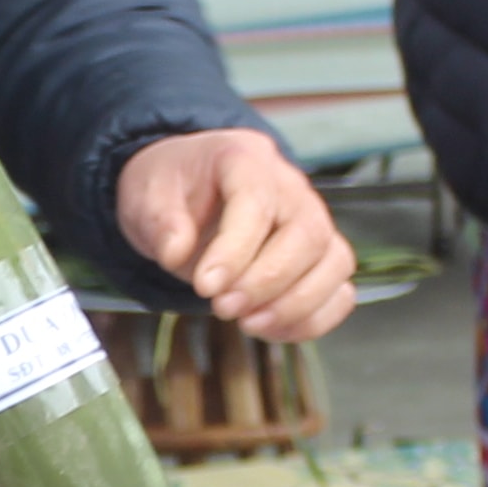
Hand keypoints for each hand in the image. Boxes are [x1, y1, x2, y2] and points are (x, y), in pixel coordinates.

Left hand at [115, 129, 357, 342]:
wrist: (189, 189)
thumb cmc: (173, 188)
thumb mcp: (148, 194)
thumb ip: (161, 220)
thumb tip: (176, 252)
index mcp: (245, 159)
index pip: (256, 201)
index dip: (235, 249)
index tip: (205, 286)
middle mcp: (290, 188)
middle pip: (308, 233)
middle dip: (266, 282)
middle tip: (222, 308)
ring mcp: (313, 222)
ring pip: (335, 263)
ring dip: (295, 305)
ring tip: (247, 322)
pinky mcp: (320, 259)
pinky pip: (339, 292)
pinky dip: (312, 320)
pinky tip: (268, 328)